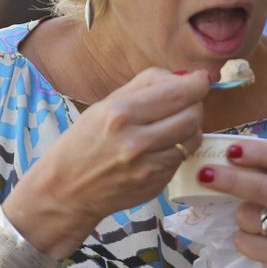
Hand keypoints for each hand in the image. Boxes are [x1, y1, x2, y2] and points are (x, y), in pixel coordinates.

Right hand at [7, 68, 207, 252]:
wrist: (65, 191)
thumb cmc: (83, 143)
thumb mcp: (104, 106)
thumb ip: (144, 87)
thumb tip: (184, 76)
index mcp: (120, 113)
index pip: (177, 93)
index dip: (198, 83)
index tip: (200, 79)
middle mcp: (136, 140)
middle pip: (192, 115)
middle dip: (195, 104)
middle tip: (186, 102)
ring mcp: (148, 166)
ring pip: (193, 138)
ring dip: (190, 127)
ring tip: (173, 125)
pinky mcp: (155, 184)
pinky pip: (181, 158)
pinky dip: (178, 148)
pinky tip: (161, 147)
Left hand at [196, 139, 266, 267]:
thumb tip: (234, 163)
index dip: (258, 153)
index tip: (232, 149)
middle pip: (266, 187)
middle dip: (230, 179)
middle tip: (204, 174)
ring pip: (250, 216)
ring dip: (240, 219)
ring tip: (253, 227)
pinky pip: (247, 242)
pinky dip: (242, 241)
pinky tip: (257, 246)